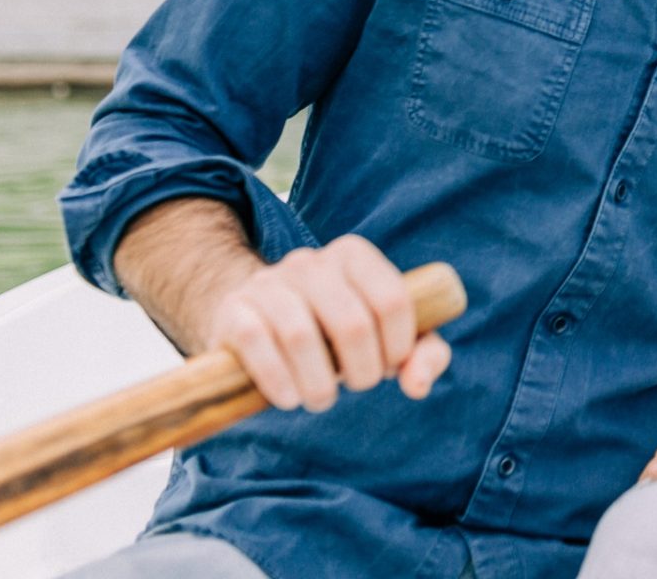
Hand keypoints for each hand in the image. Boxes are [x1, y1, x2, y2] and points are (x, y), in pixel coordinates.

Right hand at [200, 234, 451, 411]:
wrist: (257, 322)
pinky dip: (279, 381)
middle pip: (352, 323)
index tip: (390, 367)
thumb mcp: (386, 337)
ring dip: (319, 384)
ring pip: (301, 336)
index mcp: (354, 256)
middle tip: (358, 386)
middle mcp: (311, 261)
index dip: (399, 346)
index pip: (392, 300)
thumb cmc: (336, 334)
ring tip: (322, 399)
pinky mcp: (235, 310)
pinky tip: (289, 398)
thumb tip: (418, 385)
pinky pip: (258, 343)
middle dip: (363, 371)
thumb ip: (422, 353)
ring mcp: (269, 283)